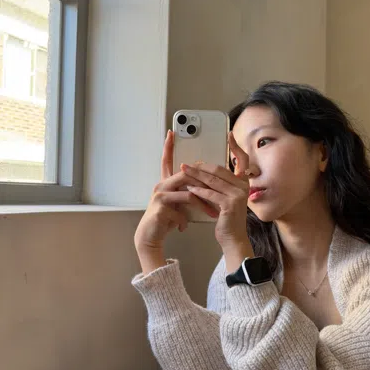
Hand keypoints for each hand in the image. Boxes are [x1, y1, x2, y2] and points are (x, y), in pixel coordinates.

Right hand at [134, 130, 218, 254]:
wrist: (150, 236)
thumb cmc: (165, 220)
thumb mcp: (177, 204)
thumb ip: (187, 193)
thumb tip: (203, 188)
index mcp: (166, 183)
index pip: (166, 161)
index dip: (168, 147)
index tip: (171, 133)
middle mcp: (161, 185)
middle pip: (186, 175)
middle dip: (204, 183)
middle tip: (219, 190)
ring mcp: (160, 196)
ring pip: (188, 193)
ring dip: (203, 204)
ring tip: (212, 213)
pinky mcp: (160, 208)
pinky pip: (182, 209)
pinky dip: (186, 219)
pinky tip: (184, 226)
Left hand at [180, 132, 250, 250]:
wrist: (232, 238)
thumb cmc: (227, 218)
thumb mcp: (226, 197)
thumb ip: (221, 184)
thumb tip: (205, 170)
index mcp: (243, 182)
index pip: (242, 160)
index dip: (236, 147)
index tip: (229, 135)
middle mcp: (243, 186)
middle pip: (219, 169)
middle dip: (201, 166)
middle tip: (187, 163)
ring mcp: (238, 195)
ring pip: (212, 180)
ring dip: (195, 176)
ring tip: (183, 171)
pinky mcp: (229, 204)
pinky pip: (210, 193)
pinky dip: (198, 190)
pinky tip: (188, 188)